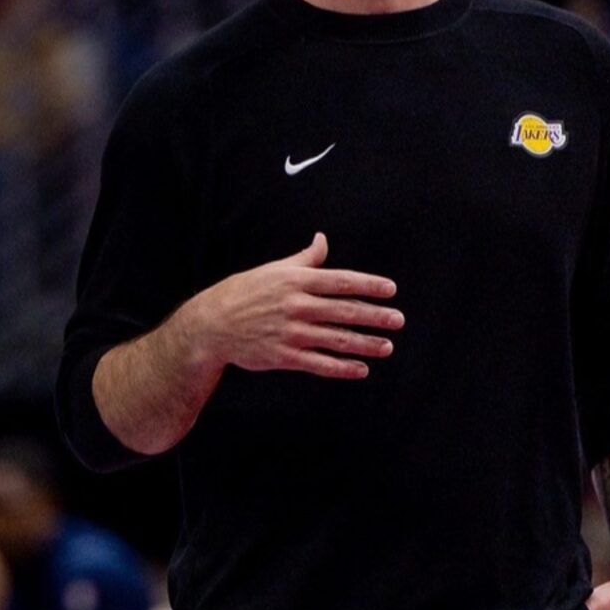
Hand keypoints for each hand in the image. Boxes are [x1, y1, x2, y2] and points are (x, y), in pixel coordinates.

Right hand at [187, 234, 400, 379]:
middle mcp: (296, 306)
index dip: (368, 285)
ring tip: (387, 347)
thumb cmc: (243, 293)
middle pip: (344, 311)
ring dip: (365, 344)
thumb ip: (304, 259)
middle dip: (375, 316)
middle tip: (398, 320)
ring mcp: (290, 333)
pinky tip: (361, 369)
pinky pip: (320, 364)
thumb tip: (323, 239)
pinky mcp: (284, 356)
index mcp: (295, 281)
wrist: (211, 325)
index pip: (340, 281)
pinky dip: (342, 368)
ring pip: (336, 340)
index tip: (390, 290)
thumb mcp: (273, 270)